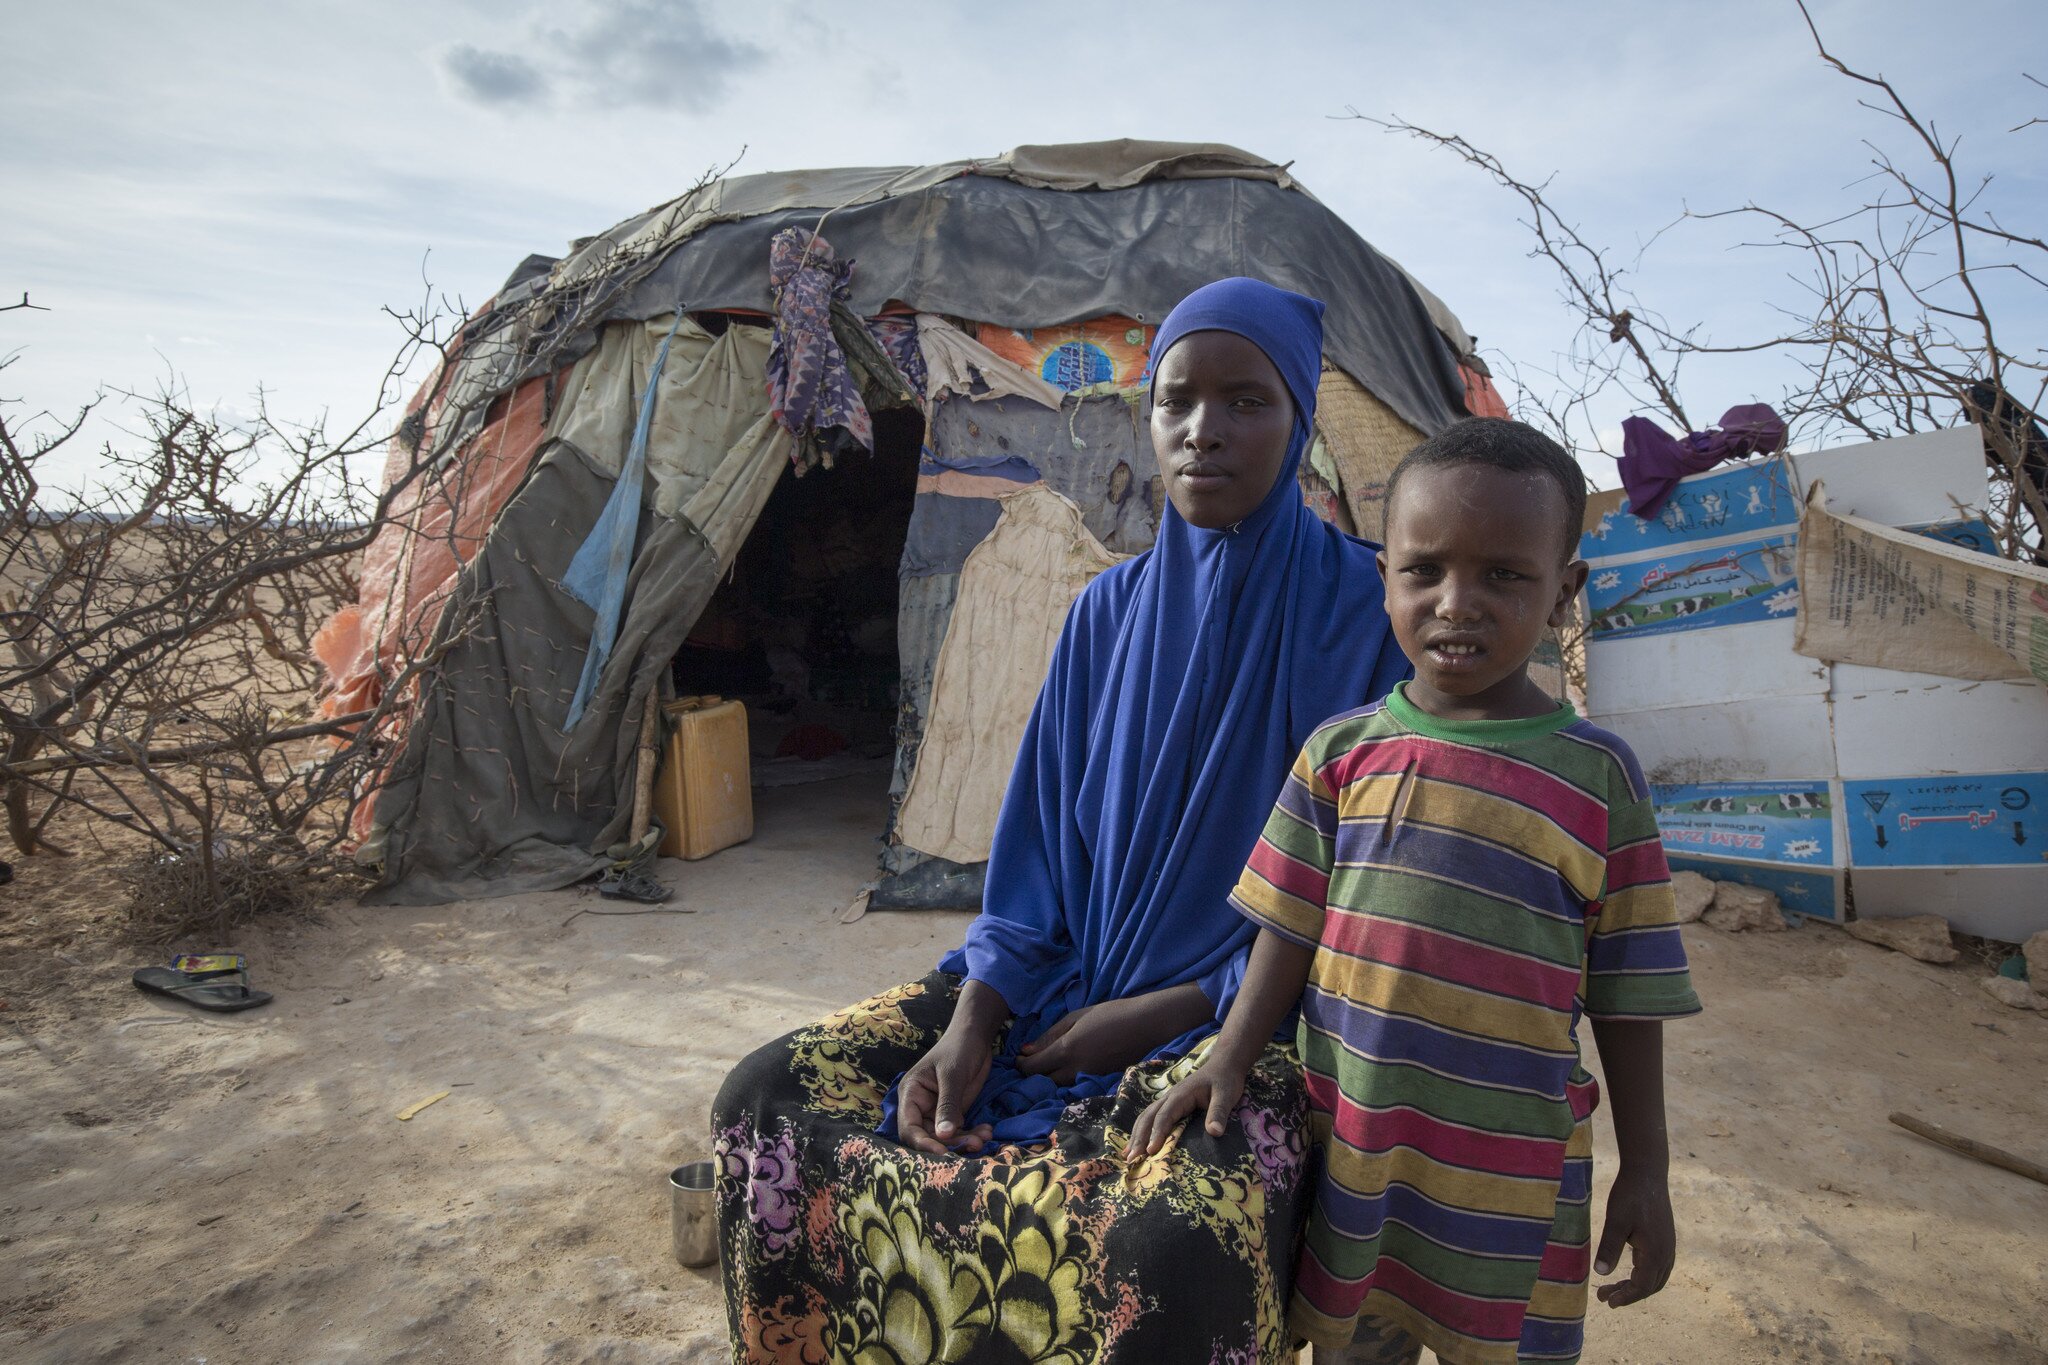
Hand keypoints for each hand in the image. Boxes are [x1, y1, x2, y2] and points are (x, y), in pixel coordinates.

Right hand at [896, 1028, 995, 1156]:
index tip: (943, 1153)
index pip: (909, 1128)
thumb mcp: (953, 1075)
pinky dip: (972, 1134)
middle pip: (928, 1137)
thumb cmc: (958, 1049)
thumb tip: (943, 1135)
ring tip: (984, 1138)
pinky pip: (959, 1132)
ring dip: (964, 1141)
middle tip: (975, 1144)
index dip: (923, 1144)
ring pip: (945, 1138)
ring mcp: (937, 1111)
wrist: (975, 1037)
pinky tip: (987, 1131)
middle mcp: (920, 1107)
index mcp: (911, 1094)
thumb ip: (948, 1104)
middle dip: (950, 1144)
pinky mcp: (953, 1113)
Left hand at [1017, 986, 1210, 1085]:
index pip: (1033, 1067)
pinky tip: (1067, 1069)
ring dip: (1049, 1078)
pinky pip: (1076, 1084)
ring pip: (1059, 1086)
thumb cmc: (1111, 1013)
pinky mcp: (1100, 1081)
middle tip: (1029, 1064)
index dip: (1021, 1065)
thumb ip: (1050, 1035)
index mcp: (1067, 1049)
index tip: (1018, 1059)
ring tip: (1046, 1067)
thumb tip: (1026, 1050)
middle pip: (1044, 1081)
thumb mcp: (1077, 1017)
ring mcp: (1090, 1078)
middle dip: (1033, 1075)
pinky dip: (1066, 1080)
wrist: (1147, 1025)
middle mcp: (1076, 1068)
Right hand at [1125, 1060, 1247, 1155]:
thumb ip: (1219, 1113)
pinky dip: (1141, 1131)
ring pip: (1146, 1117)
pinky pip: (1151, 1118)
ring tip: (1128, 1156)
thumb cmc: (1225, 1081)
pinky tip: (1136, 1144)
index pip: (1164, 1116)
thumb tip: (1215, 1133)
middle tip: (1132, 1159)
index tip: (1151, 1151)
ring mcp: (1168, 1101)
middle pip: (1148, 1117)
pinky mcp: (1170, 1106)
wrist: (1223, 1066)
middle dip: (1139, 1137)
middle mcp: (1170, 1097)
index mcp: (1181, 1095)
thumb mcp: (1226, 1095)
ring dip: (1136, 1135)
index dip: (1157, 1133)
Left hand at [1594, 1167, 1675, 1307]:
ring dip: (1636, 1286)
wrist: (1647, 1173)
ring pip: (1655, 1278)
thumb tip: (1601, 1273)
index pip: (1642, 1286)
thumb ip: (1609, 1248)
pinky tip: (1629, 1271)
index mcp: (1656, 1253)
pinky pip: (1658, 1267)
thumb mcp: (1616, 1221)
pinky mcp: (1666, 1239)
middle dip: (1628, 1294)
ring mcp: (1669, 1247)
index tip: (1607, 1301)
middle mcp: (1667, 1254)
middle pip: (1650, 1286)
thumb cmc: (1630, 1196)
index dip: (1625, 1296)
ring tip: (1614, 1288)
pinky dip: (1644, 1275)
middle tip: (1604, 1297)